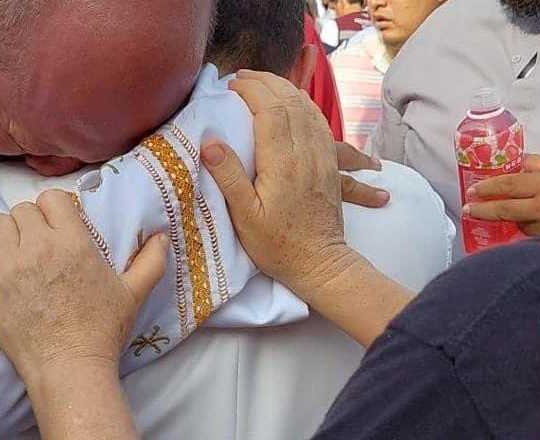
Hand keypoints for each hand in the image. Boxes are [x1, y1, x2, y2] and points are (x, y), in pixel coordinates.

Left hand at [0, 190, 167, 379]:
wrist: (68, 366)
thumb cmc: (102, 330)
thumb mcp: (133, 293)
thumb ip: (151, 261)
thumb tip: (162, 236)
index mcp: (74, 242)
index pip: (51, 199)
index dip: (54, 210)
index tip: (57, 228)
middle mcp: (40, 246)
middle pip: (22, 210)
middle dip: (31, 223)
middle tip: (38, 246)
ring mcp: (9, 264)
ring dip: (5, 232)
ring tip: (14, 251)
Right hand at [202, 70, 410, 346]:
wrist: (321, 263)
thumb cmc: (277, 245)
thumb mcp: (244, 217)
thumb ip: (229, 177)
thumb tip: (210, 141)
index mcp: (283, 163)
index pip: (270, 110)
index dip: (251, 90)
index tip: (231, 84)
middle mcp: (307, 153)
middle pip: (290, 102)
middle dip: (267, 82)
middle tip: (242, 76)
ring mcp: (322, 157)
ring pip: (308, 109)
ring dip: (286, 89)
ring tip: (264, 82)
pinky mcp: (329, 164)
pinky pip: (320, 123)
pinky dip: (304, 106)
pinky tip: (295, 103)